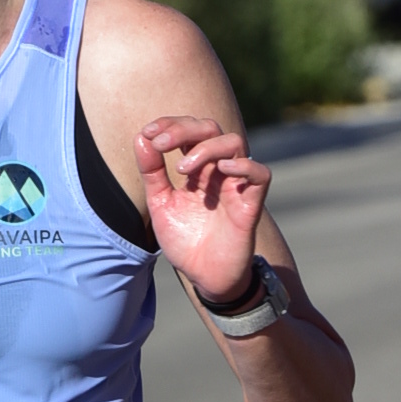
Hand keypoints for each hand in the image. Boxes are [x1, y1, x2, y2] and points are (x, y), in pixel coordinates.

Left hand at [136, 113, 270, 306]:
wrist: (204, 277)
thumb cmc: (186, 240)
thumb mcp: (160, 204)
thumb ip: (151, 172)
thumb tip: (140, 137)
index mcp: (197, 168)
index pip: (189, 130)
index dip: (170, 124)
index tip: (149, 133)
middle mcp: (218, 170)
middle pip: (210, 128)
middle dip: (183, 130)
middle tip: (160, 144)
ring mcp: (235, 185)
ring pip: (234, 142)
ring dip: (205, 147)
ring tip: (182, 169)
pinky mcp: (250, 204)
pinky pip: (260, 174)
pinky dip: (244, 165)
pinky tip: (220, 170)